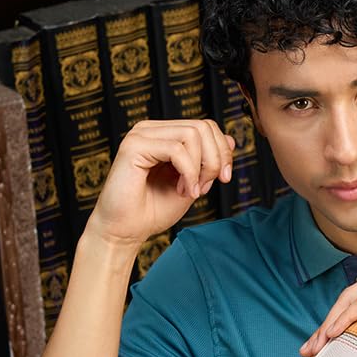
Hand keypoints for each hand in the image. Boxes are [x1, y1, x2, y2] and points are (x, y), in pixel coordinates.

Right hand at [84, 118, 234, 248]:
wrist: (125, 231)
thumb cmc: (153, 210)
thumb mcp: (193, 183)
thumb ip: (208, 162)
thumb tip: (231, 140)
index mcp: (164, 135)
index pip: (205, 126)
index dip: (222, 151)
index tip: (223, 178)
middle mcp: (151, 130)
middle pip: (202, 126)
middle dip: (215, 159)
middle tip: (206, 186)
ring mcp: (141, 135)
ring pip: (192, 134)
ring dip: (200, 167)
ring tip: (191, 190)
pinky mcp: (134, 146)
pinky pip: (176, 149)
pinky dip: (188, 173)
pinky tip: (182, 191)